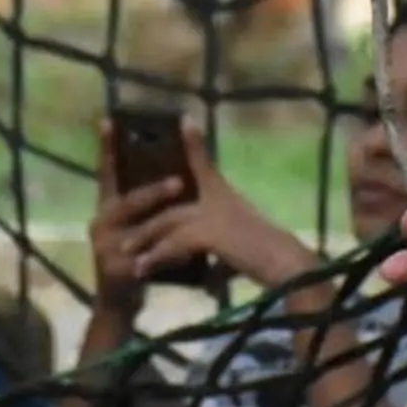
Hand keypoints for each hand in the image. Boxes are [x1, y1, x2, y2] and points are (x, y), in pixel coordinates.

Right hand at [89, 122, 181, 312]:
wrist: (119, 302)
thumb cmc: (133, 256)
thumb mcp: (138, 226)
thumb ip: (148, 204)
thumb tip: (178, 173)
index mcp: (107, 207)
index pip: (107, 172)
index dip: (108, 147)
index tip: (108, 119)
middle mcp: (100, 222)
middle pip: (128, 201)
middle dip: (155, 191)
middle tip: (179, 181)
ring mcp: (104, 247)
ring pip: (140, 229)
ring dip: (165, 221)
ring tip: (190, 215)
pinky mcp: (115, 269)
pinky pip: (148, 257)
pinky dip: (170, 254)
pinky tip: (190, 254)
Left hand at [105, 118, 318, 288]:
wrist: (283, 263)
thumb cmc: (268, 258)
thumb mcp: (240, 253)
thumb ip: (219, 262)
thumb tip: (207, 285)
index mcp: (225, 195)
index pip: (205, 163)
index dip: (194, 142)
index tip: (184, 120)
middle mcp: (218, 199)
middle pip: (173, 202)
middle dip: (147, 207)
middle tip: (124, 216)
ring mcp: (213, 214)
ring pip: (168, 222)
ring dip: (145, 237)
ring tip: (126, 250)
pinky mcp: (210, 232)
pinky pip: (174, 244)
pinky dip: (156, 256)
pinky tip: (141, 268)